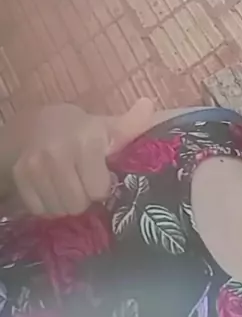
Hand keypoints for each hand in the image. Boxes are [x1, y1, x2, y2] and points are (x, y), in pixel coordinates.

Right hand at [12, 98, 154, 216]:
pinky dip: (48, 205)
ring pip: (58, 211)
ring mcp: (34, 167)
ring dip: (66, 204)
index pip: (98, 191)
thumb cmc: (78, 130)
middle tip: (83, 183)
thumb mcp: (106, 126)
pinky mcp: (19, 177)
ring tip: (68, 185)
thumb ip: (130, 125)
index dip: (102, 187)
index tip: (101, 177)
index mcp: (86, 141)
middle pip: (77, 205)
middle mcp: (58, 154)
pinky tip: (52, 188)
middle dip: (83, 198)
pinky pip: (39, 210)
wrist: (33, 125)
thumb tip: (148, 105)